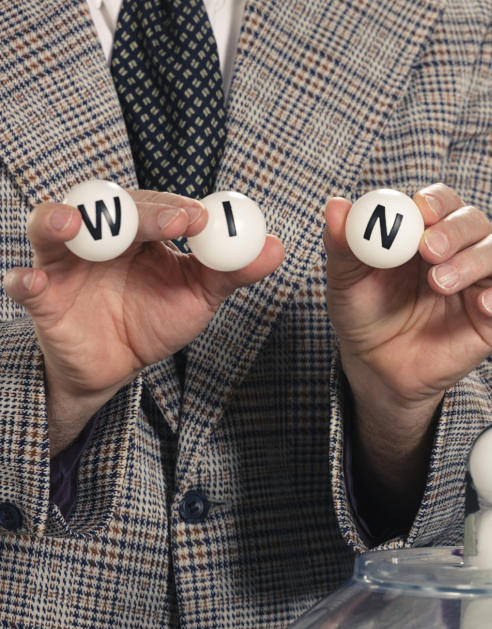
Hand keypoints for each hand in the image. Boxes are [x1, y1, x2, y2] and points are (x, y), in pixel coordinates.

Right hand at [4, 189, 283, 450]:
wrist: (118, 367)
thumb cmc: (155, 319)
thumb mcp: (198, 296)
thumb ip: (232, 272)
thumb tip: (276, 246)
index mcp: (139, 231)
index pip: (155, 207)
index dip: (176, 209)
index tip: (204, 217)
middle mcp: (99, 237)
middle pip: (110, 211)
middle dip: (139, 214)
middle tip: (172, 221)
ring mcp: (65, 263)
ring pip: (52, 230)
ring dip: (60, 221)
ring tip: (73, 224)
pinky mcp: (42, 297)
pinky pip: (24, 284)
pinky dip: (24, 280)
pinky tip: (34, 281)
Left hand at [324, 184, 491, 421]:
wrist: (379, 368)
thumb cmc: (365, 315)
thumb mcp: (347, 282)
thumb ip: (345, 244)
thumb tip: (336, 206)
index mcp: (425, 229)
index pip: (441, 201)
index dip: (435, 202)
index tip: (421, 211)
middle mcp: (460, 247)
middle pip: (474, 220)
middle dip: (454, 231)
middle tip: (428, 249)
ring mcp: (483, 278)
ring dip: (475, 260)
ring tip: (441, 283)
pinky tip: (484, 305)